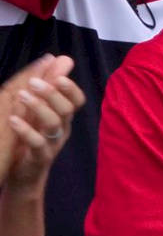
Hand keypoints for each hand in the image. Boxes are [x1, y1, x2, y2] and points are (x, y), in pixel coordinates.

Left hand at [4, 56, 83, 190]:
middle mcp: (61, 129)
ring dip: (39, 107)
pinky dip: (26, 130)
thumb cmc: (31, 140)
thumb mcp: (39, 111)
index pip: (76, 100)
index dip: (70, 87)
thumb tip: (62, 58)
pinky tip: (13, 120)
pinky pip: (38, 144)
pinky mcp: (40, 158)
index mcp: (62, 117)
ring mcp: (52, 144)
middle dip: (52, 93)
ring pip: (54, 124)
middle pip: (67, 109)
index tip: (58, 74)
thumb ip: (49, 88)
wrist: (23, 176)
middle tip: (34, 82)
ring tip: (21, 96)